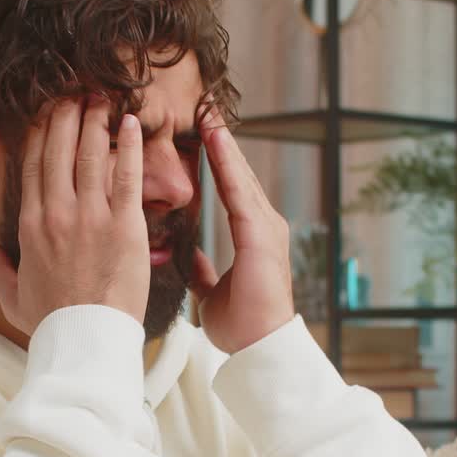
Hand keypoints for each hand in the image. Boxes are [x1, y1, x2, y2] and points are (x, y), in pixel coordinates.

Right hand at [0, 97, 149, 336]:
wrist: (85, 341)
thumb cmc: (52, 325)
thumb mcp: (13, 299)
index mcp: (31, 226)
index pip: (33, 166)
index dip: (40, 133)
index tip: (47, 112)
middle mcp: (58, 213)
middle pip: (60, 150)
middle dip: (67, 115)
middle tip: (76, 91)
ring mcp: (92, 217)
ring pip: (92, 155)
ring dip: (97, 120)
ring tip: (102, 97)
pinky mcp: (125, 227)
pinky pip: (128, 176)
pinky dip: (130, 146)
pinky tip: (132, 124)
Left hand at [187, 105, 294, 354]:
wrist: (260, 348)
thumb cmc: (241, 327)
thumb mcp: (211, 293)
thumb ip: (203, 271)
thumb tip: (191, 256)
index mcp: (253, 237)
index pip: (231, 189)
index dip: (217, 161)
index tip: (203, 134)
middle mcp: (264, 226)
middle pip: (237, 174)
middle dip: (221, 142)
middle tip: (205, 108)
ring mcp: (266, 228)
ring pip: (240, 176)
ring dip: (224, 144)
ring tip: (208, 113)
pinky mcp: (261, 236)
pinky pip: (240, 192)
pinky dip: (226, 165)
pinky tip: (214, 140)